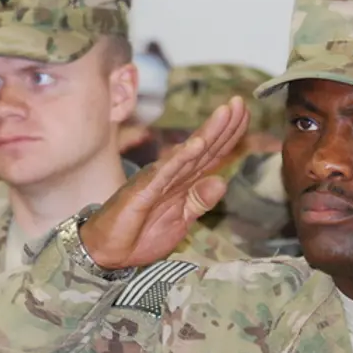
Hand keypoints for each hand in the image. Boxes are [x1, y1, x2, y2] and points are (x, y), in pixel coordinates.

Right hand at [80, 98, 248, 268]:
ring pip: (188, 154)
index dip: (230, 135)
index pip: (211, 155)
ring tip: (225, 112)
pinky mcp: (143, 191)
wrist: (106, 250)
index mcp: (183, 183)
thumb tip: (222, 182)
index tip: (246, 114)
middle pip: (204, 147)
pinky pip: (165, 173)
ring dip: (208, 133)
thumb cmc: (139, 235)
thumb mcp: (180, 222)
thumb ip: (199, 202)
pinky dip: (181, 159)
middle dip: (225, 125)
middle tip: (240, 102)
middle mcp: (172, 175)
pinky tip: (195, 146)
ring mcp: (157, 181)